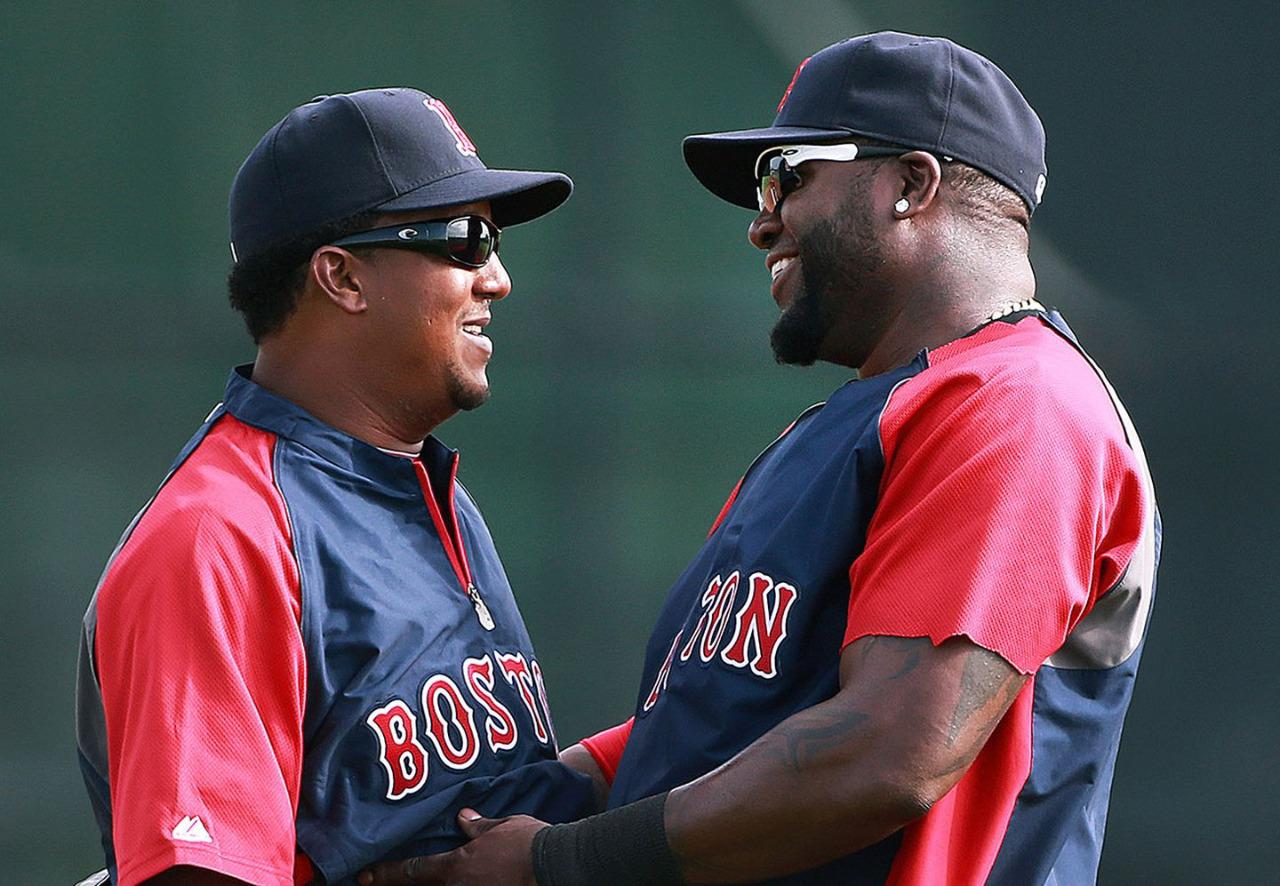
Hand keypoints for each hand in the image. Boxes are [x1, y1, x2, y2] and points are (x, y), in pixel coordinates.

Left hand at [357, 808, 548, 884]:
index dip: (385, 874)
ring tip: (423, 881)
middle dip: (403, 884)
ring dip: (431, 885)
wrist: (555, 865)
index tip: (364, 876)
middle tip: (379, 881)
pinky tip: (464, 880)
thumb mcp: (502, 826)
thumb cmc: (529, 843)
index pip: (412, 870)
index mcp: (456, 867)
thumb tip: (462, 818)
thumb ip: (478, 826)